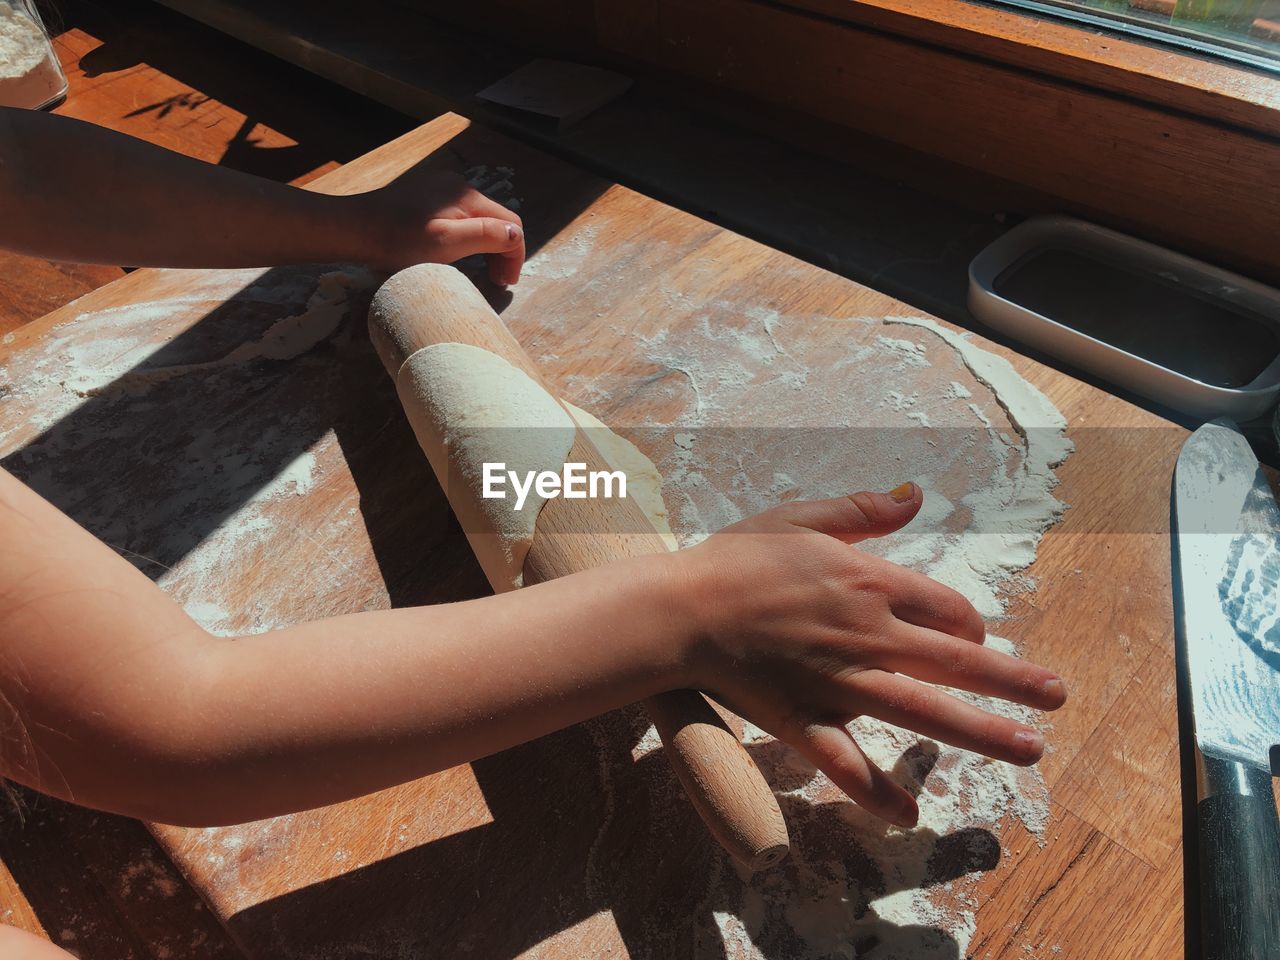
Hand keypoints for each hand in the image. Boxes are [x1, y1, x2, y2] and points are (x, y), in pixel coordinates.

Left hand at [357, 167, 524, 284]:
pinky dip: (467, 237)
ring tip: (479, 272)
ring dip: (485, 246)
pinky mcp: (425, 197)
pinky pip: (458, 217)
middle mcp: (458, 186)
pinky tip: (455, 254)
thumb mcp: (446, 243)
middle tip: (495, 282)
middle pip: (495, 220)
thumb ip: (485, 235)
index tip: (505, 284)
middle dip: (501, 252)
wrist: (354, 229)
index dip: (513, 255)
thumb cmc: (398, 241)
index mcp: (467, 196)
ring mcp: (440, 189)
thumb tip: (515, 235)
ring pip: (477, 219)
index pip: (510, 224)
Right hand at [670, 483, 1067, 826]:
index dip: (969, 626)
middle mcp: (867, 634)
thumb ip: (860, 510)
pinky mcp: (804, 720)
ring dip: (982, 733)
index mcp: (869, 583)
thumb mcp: (799, 517)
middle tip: (1057, 698)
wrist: (681, 608)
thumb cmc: (736, 558)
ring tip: (1030, 750)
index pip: (946, 609)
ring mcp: (839, 682)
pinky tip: (908, 816)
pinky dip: (877, 793)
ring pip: (923, 712)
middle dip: (1013, 681)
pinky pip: (847, 764)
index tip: (972, 641)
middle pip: (956, 662)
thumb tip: (914, 496)